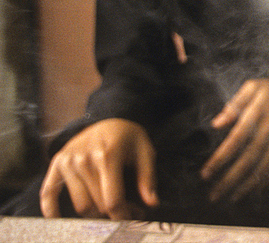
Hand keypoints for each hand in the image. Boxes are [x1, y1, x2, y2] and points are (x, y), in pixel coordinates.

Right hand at [39, 118, 157, 219]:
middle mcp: (84, 159)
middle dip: (113, 215)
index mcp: (108, 156)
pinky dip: (52, 210)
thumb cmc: (128, 137)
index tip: (133, 218)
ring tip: (110, 209)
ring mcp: (68, 161)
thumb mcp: (145, 150)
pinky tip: (59, 218)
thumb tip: (152, 203)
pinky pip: (48, 193)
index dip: (124, 215)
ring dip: (95, 214)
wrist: (108, 118)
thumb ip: (148, 177)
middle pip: (96, 205)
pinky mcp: (57, 163)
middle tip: (126, 211)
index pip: (112, 200)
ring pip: (79, 205)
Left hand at [200, 77, 268, 202]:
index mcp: (257, 112)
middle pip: (249, 157)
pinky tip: (258, 189)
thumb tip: (216, 124)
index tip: (205, 174)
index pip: (235, 139)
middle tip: (215, 195)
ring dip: (248, 184)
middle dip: (231, 179)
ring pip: (266, 164)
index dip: (220, 159)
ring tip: (233, 197)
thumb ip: (234, 105)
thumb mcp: (252, 87)